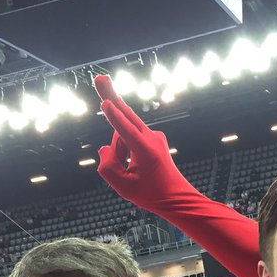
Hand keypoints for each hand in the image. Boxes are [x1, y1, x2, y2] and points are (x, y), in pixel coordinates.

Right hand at [94, 74, 191, 206]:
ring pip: (124, 134)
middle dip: (111, 96)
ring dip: (119, 149)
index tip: (106, 103)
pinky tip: (132, 166)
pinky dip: (125, 149)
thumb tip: (103, 148)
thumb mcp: (124, 187)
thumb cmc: (152, 194)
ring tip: (130, 171)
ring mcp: (153, 136)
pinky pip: (130, 138)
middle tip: (99, 77)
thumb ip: (108, 167)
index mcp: (147, 152)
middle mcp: (152, 139)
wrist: (177, 198)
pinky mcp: (152, 138)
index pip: (127, 132)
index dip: (114, 118)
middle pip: (127, 115)